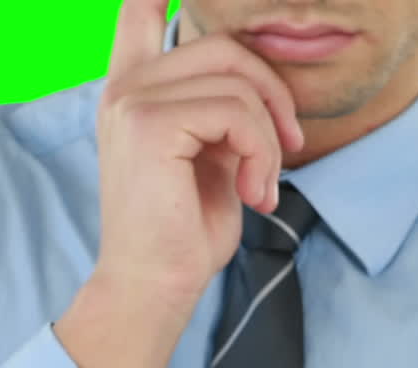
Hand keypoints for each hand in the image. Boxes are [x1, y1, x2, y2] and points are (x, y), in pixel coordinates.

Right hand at [94, 0, 304, 309]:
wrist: (155, 289)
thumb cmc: (184, 237)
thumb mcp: (210, 162)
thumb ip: (223, 115)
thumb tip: (262, 87)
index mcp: (135, 93)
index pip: (143, 10)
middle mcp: (127, 89)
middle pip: (224, 47)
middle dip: (273, 96)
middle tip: (290, 151)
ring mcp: (135, 102)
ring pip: (237, 83)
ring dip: (270, 141)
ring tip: (262, 190)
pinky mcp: (152, 124)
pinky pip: (236, 113)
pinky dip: (261, 155)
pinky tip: (254, 195)